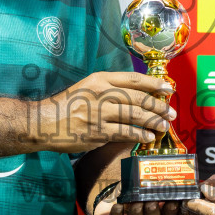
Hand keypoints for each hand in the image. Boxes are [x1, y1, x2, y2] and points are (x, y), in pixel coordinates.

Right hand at [33, 72, 173, 153]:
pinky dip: (140, 134)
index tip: (168, 88)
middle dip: (158, 105)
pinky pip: (125, 132)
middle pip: (138, 98)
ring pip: (135, 116)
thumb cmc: (66, 104)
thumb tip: (136, 94)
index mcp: (100, 79)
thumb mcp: (87, 87)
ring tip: (164, 125)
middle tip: (171, 111)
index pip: (133, 79)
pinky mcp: (98, 132)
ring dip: (154, 121)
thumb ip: (109, 88)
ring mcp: (100, 113)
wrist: (44, 121)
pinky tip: (149, 136)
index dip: (154, 83)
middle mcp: (102, 94)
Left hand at [93, 192, 180, 214]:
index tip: (172, 201)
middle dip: (152, 212)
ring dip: (136, 213)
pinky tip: (118, 206)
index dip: (171, 210)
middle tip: (151, 202)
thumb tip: (160, 174)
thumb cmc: (139, 202)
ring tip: (136, 203)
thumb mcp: (150, 197)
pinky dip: (117, 214)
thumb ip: (156, 190)